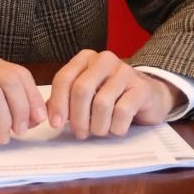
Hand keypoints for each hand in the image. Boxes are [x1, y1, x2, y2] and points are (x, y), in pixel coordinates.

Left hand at [47, 49, 182, 137]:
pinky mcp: (141, 88)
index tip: (56, 124)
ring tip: (100, 131)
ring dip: (98, 126)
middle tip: (80, 133)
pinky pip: (122, 111)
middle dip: (77, 117)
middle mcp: (105, 60)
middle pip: (82, 89)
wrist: (149, 95)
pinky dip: (116, 127)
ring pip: (102, 103)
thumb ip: (64, 100)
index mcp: (86, 59)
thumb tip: (44, 114)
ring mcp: (125, 72)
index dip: (57, 103)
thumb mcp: (86, 94)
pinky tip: (117, 128)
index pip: (64, 78)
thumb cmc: (112, 96)